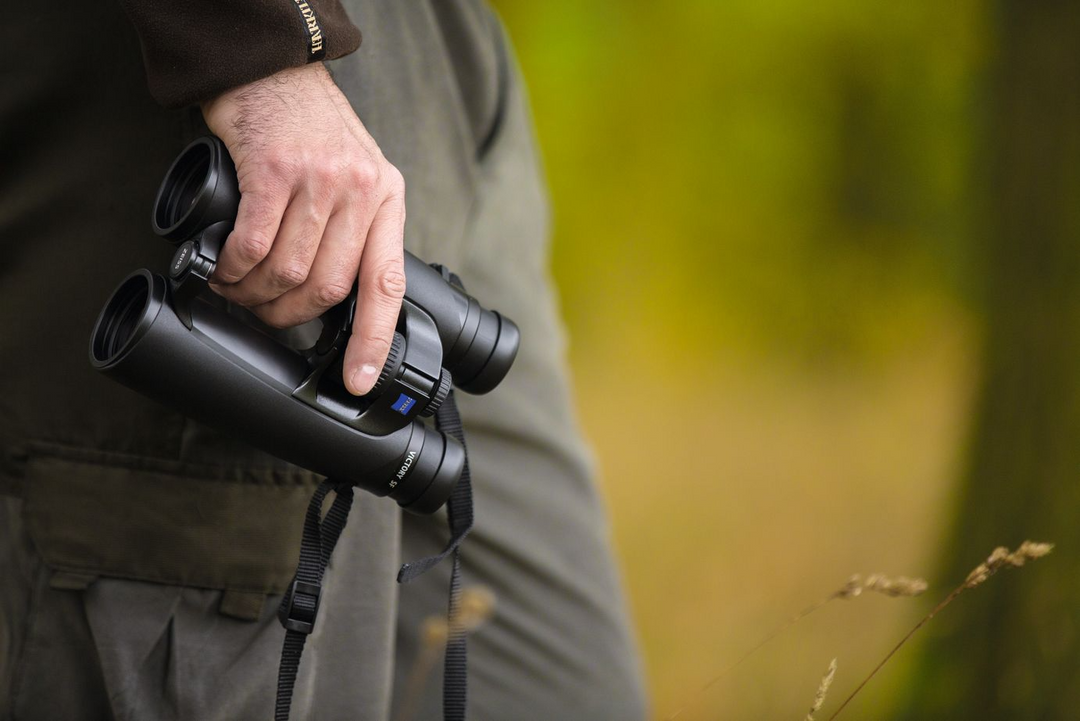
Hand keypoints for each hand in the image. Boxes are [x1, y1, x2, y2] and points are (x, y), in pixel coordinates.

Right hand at [201, 62, 405, 395]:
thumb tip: (335, 294)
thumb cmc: (311, 130)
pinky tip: (224, 268)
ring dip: (256, 294)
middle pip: (328, 286)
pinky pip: (253, 243)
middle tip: (266, 316)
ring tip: (238, 291)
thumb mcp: (357, 176)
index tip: (359, 380)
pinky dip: (234, 267)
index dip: (373, 340)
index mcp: (387, 200)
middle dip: (290, 314)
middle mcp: (360, 191)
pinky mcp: (274, 170)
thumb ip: (356, 229)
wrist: (273, 71)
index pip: (387, 285)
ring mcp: (319, 180)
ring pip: (289, 270)